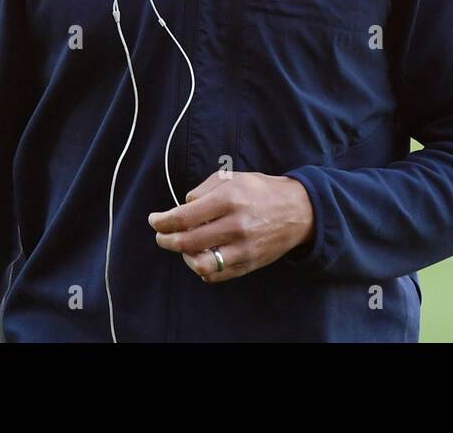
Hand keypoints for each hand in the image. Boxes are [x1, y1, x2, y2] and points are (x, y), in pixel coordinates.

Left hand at [148, 171, 314, 283]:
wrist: (297, 211)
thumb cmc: (260, 191)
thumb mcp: (231, 178)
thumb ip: (202, 190)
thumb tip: (182, 208)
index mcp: (228, 199)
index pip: (183, 217)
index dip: (162, 221)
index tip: (155, 220)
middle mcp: (235, 225)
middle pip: (186, 242)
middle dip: (166, 240)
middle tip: (161, 235)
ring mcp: (243, 248)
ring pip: (200, 264)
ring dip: (184, 257)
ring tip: (184, 247)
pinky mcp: (249, 263)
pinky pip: (217, 274)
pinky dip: (202, 268)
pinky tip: (200, 255)